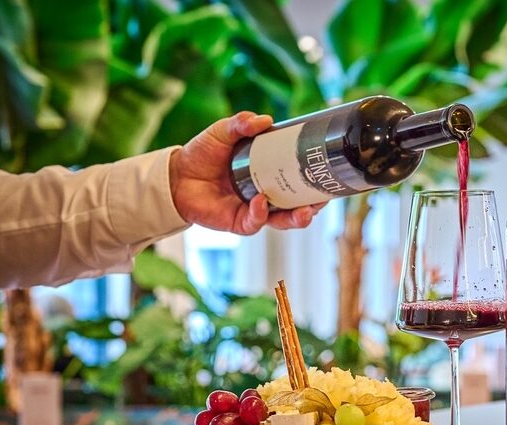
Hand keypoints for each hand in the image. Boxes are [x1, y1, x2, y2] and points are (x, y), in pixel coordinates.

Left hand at [168, 112, 323, 234]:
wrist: (176, 175)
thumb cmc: (203, 153)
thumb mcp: (223, 131)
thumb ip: (242, 123)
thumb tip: (266, 120)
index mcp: (269, 173)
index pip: (299, 179)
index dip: (316, 181)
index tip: (330, 176)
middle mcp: (267, 194)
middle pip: (298, 205)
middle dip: (313, 206)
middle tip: (323, 200)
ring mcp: (254, 210)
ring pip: (282, 221)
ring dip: (296, 218)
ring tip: (305, 211)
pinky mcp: (238, 222)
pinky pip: (255, 222)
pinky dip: (260, 214)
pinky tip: (261, 202)